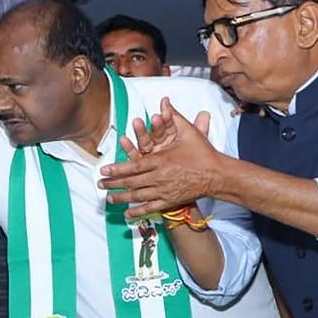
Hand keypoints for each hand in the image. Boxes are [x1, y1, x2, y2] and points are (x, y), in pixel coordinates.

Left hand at [99, 97, 221, 219]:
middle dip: (113, 184)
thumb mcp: (188, 132)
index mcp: (161, 161)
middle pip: (131, 182)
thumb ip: (174, 118)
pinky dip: (137, 212)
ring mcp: (164, 191)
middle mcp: (160, 177)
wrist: (217, 174)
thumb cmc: (202, 152)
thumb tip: (165, 102)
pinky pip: (150, 208)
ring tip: (109, 198)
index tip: (103, 171)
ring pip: (138, 196)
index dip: (117, 169)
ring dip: (121, 197)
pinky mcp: (170, 201)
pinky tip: (127, 214)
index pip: (134, 166)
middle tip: (100, 184)